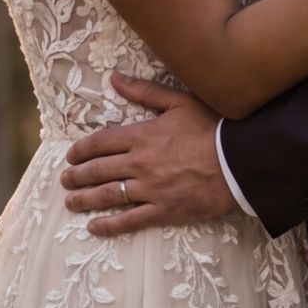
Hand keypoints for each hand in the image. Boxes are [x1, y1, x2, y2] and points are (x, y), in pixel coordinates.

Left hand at [60, 75, 239, 236]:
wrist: (241, 159)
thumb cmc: (214, 126)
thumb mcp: (180, 101)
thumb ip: (145, 91)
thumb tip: (114, 79)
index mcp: (142, 135)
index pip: (100, 143)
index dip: (81, 150)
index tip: (71, 156)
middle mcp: (140, 163)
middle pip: (98, 170)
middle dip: (77, 176)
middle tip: (65, 180)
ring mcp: (150, 189)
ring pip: (108, 195)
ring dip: (85, 200)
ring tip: (71, 202)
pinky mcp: (164, 210)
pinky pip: (130, 220)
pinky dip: (109, 225)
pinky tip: (95, 228)